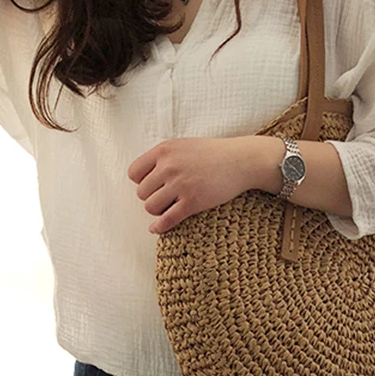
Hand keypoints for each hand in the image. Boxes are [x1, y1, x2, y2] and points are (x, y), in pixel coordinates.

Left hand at [127, 136, 255, 234]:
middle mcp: (169, 166)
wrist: (241, 161)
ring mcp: (180, 184)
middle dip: (151, 197)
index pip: (134, 172)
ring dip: (158, 210)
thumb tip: (144, 176)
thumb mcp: (184, 146)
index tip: (153, 185)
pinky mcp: (192, 201)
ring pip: (151, 207)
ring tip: (169, 207)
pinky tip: (156, 229)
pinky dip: (160, 227)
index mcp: (164, 150)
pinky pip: (167, 219)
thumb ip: (164, 157)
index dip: (141, 181)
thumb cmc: (213, 154)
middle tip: (165, 197)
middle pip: (141, 192)